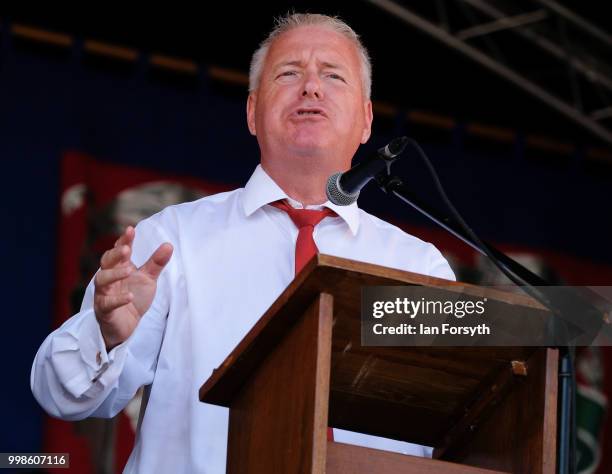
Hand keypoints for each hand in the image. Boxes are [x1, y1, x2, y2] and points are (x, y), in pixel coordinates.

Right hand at [93, 226, 172, 349]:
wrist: (126, 326)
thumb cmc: (134, 297)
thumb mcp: (148, 279)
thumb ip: (156, 263)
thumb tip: (168, 244)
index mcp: (119, 267)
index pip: (119, 251)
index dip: (124, 240)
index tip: (130, 230)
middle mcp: (109, 278)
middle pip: (106, 262)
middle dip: (114, 254)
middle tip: (125, 249)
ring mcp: (104, 293)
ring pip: (102, 280)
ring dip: (114, 274)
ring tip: (129, 271)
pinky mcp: (104, 310)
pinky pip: (108, 303)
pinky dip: (118, 299)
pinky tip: (130, 297)